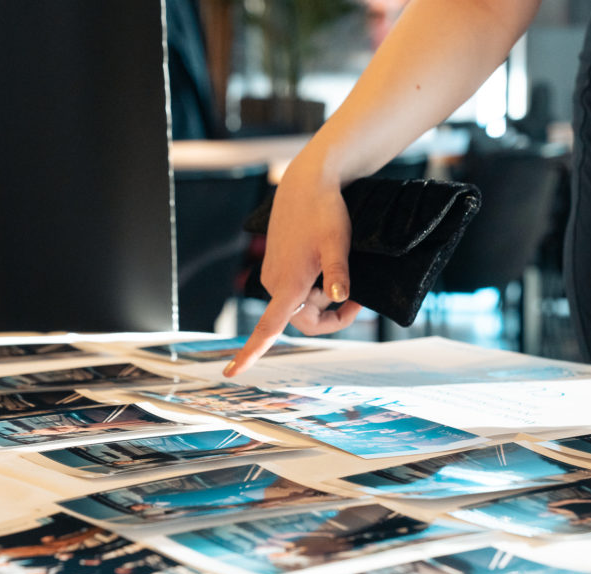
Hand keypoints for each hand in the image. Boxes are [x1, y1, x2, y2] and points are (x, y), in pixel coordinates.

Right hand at [223, 162, 362, 377]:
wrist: (307, 183)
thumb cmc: (324, 211)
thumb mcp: (338, 242)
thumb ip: (339, 272)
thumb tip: (339, 297)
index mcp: (288, 284)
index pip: (266, 328)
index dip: (250, 353)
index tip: (232, 373)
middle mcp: (275, 283)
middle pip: (301, 321)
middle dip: (329, 317)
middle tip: (358, 300)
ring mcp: (274, 274)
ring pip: (300, 306)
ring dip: (322, 300)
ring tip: (342, 274)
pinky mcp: (277, 266)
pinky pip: (296, 291)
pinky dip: (314, 288)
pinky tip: (325, 264)